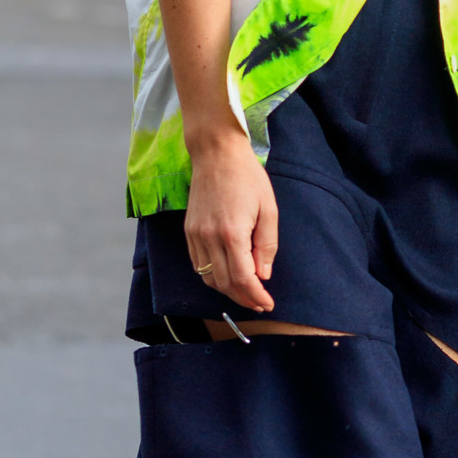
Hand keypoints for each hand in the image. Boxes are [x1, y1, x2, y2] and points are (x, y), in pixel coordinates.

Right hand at [184, 128, 277, 311]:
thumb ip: (266, 245)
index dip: (256, 296)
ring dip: (227, 291)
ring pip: (208, 277)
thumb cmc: (248, 177)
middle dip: (243, 298)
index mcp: (232, 233)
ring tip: (246, 292)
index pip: (243, 278)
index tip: (268, 303)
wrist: (217, 154)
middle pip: (224, 283)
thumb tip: (263, 275)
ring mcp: (195, 235)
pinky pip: (198, 264)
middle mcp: (209, 237)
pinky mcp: (189, 231)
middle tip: (260, 303)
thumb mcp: (269, 209)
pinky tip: (226, 276)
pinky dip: (212, 276)